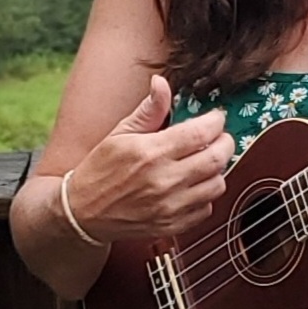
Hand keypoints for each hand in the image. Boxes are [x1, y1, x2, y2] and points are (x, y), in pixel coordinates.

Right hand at [64, 75, 234, 241]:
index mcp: (151, 152)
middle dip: (225, 143)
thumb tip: (161, 83)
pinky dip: (206, 195)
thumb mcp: (121, 133)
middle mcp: (164, 180)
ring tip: (204, 161)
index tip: (215, 117)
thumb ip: (149, 109)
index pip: (201, 132)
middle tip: (219, 137)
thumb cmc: (100, 170)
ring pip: (217, 184)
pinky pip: (206, 209)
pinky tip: (193, 185)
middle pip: (217, 158)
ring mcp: (169, 206)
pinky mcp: (172, 225)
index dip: (216, 121)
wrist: (82, 213)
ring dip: (217, 170)